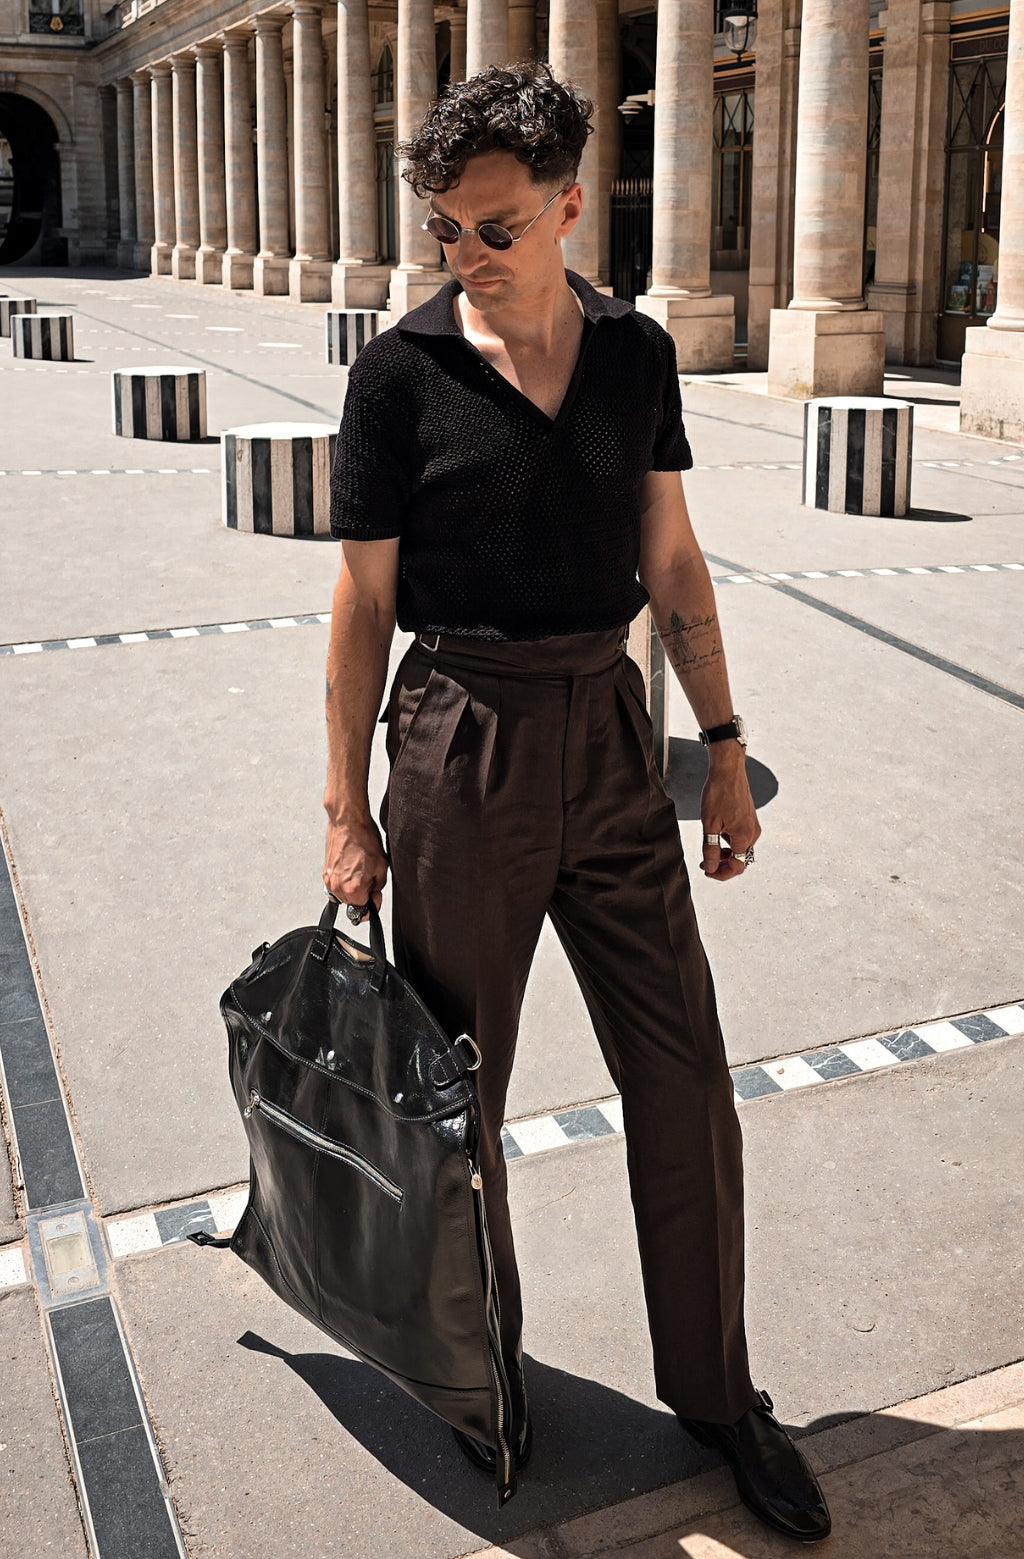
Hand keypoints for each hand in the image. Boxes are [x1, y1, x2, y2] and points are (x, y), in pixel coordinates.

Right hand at [323, 814, 388, 917]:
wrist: (348, 821)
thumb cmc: (364, 838)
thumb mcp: (381, 866)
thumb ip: (378, 886)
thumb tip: (374, 893)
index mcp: (353, 888)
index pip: (362, 912)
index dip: (373, 905)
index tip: (376, 896)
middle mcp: (337, 886)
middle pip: (352, 904)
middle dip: (363, 895)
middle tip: (370, 878)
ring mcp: (329, 880)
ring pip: (344, 895)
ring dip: (353, 888)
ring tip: (360, 869)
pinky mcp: (325, 872)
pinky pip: (336, 885)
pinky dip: (345, 880)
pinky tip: (351, 866)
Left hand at [699, 753, 760, 882]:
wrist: (728, 770)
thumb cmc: (718, 792)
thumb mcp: (709, 824)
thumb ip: (710, 849)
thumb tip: (710, 868)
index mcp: (744, 836)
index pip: (737, 867)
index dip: (720, 874)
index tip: (706, 871)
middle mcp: (753, 833)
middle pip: (740, 860)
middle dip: (722, 864)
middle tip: (705, 862)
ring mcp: (753, 825)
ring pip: (740, 849)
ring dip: (725, 853)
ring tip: (709, 848)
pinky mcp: (750, 819)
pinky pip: (741, 838)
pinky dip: (729, 842)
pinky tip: (717, 833)